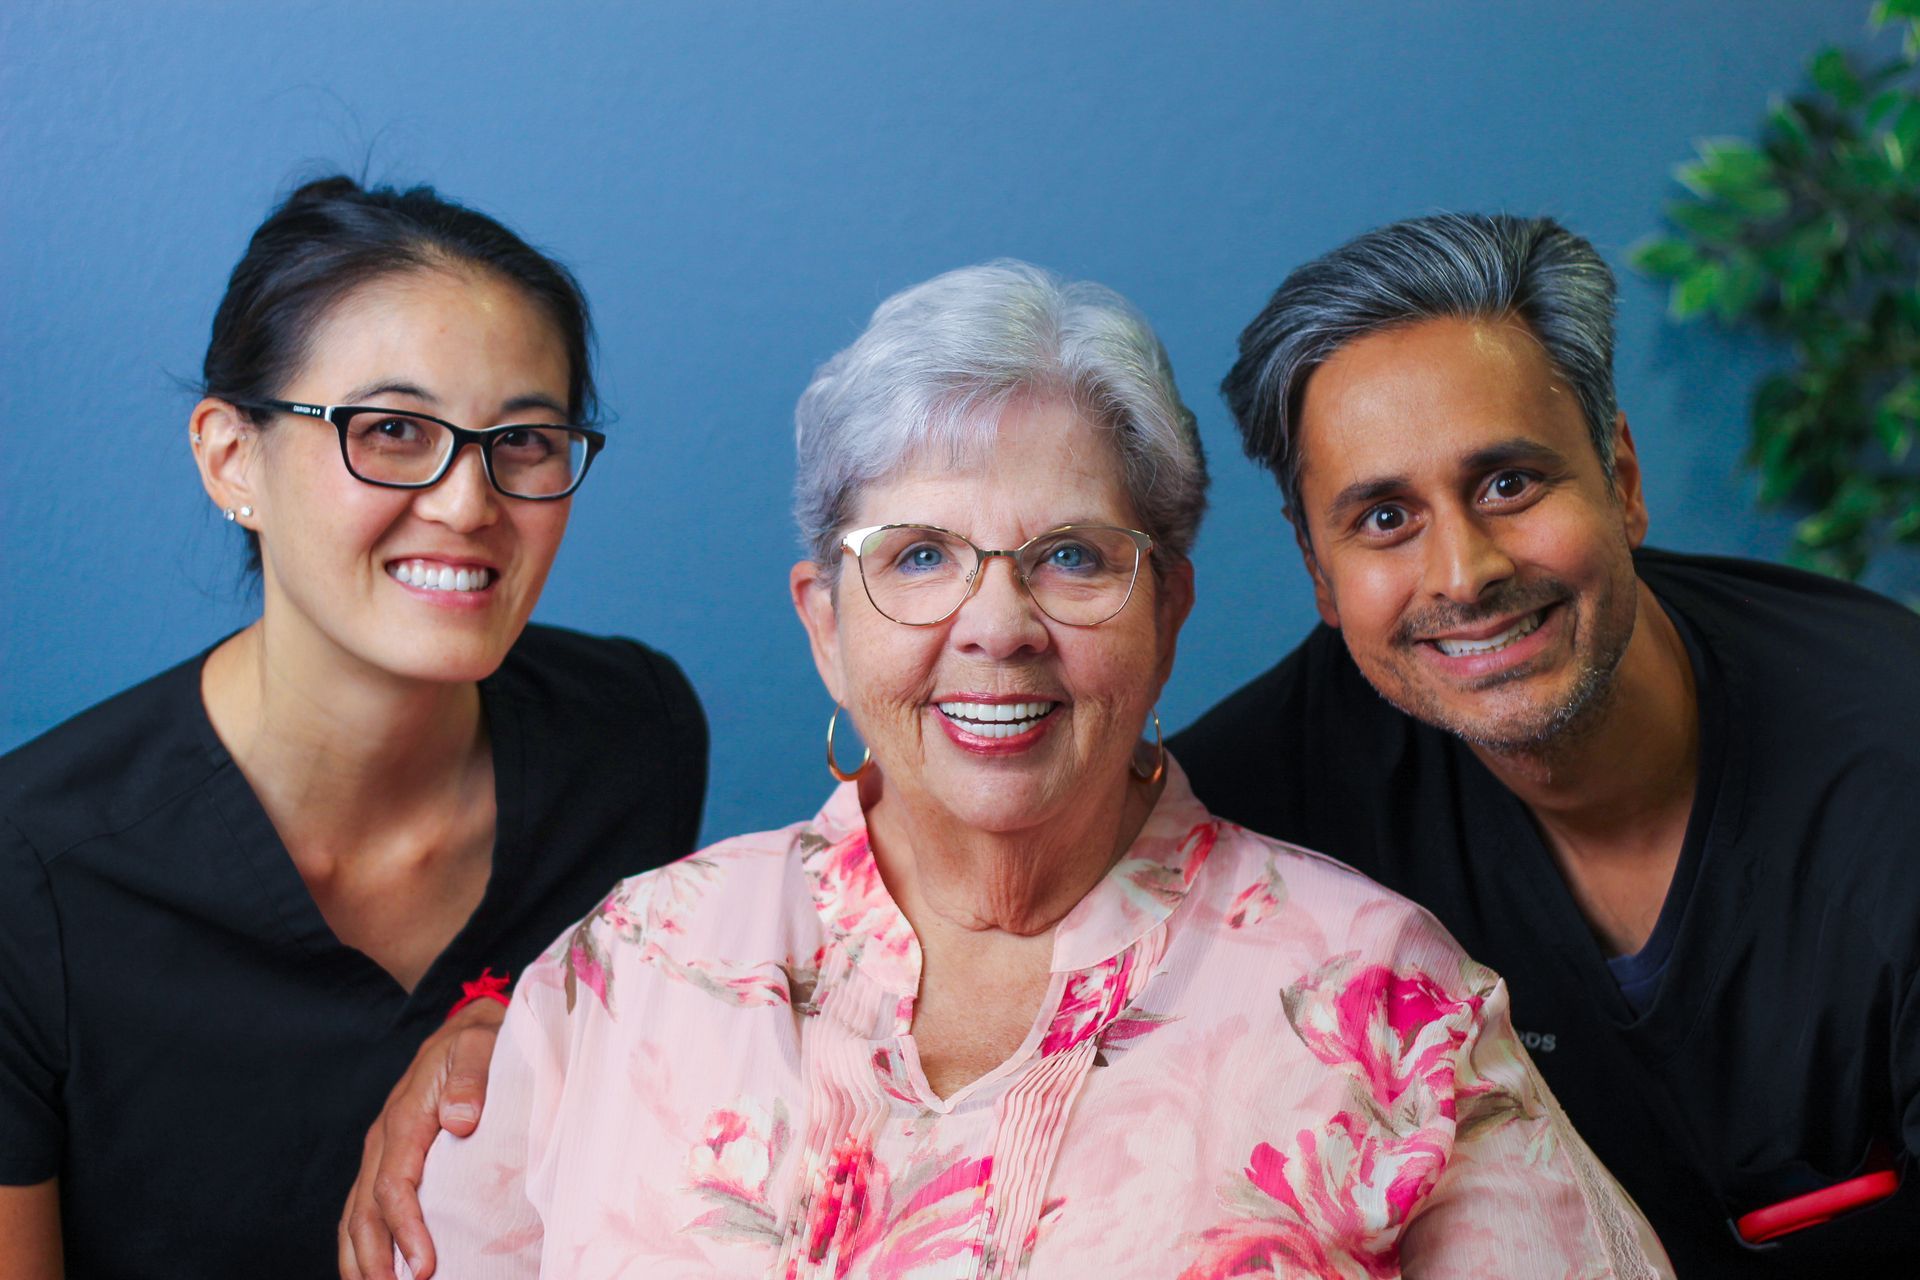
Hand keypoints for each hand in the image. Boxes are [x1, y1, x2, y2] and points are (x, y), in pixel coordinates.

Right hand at [338, 998, 504, 1279]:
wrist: (469, 1026)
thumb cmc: (482, 1040)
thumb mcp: (482, 1045)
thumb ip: (473, 1077)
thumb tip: (461, 1119)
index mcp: (406, 1116)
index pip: (395, 1185)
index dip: (406, 1229)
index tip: (424, 1266)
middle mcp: (384, 1138)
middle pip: (365, 1211)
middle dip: (375, 1260)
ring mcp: (381, 1151)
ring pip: (355, 1216)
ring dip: (362, 1260)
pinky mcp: (387, 1159)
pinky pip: (364, 1207)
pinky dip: (363, 1245)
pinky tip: (376, 1272)